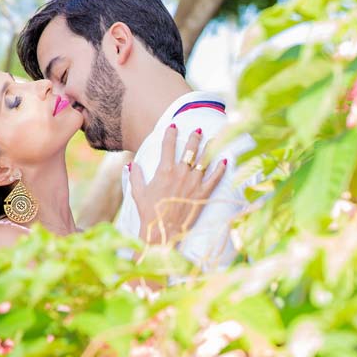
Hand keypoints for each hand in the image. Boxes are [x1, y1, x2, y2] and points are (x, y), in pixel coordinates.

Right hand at [132, 124, 227, 244]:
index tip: (173, 126)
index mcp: (164, 171)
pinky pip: (215, 178)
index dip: (170, 134)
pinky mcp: (203, 194)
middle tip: (198, 129)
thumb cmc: (149, 212)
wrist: (163, 230)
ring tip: (213, 139)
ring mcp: (193, 183)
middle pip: (190, 149)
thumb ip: (135, 176)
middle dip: (194, 137)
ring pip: (204, 160)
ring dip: (209, 148)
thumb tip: (131, 164)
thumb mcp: (137, 192)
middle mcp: (180, 174)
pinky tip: (224, 160)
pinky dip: (220, 168)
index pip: (168, 146)